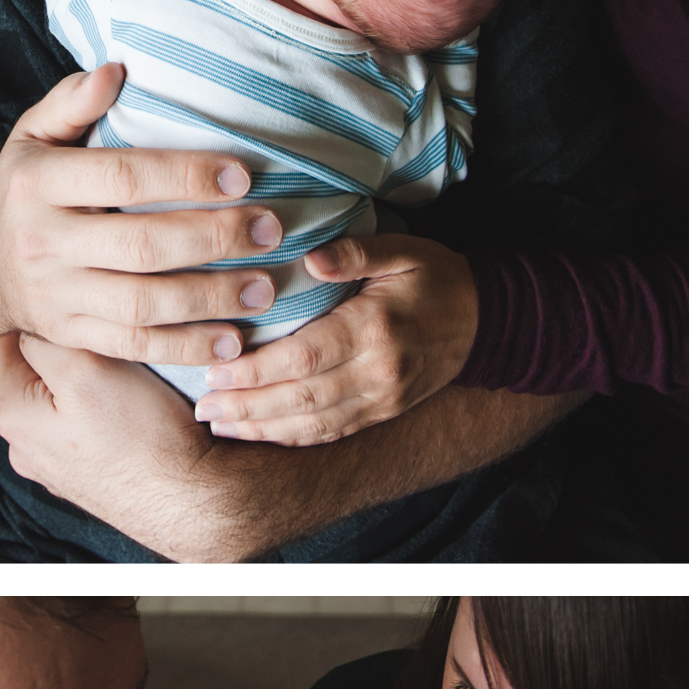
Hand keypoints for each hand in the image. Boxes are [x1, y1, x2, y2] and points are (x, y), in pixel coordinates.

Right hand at [0, 64, 284, 365]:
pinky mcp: (73, 336)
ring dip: (210, 299)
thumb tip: (117, 70)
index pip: (120, 177)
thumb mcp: (31, 136)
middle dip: (213, 239)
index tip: (242, 175)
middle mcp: (44, 242)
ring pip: (142, 304)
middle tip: (270, 231)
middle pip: (140, 245)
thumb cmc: (25, 189)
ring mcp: (58, 296)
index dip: (184, 176)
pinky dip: (186, 347)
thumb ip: (71, 102)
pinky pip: (135, 345)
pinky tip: (232, 342)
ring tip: (265, 290)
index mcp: (38, 183)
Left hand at [0, 332, 265, 559]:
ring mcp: (58, 467)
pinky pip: (92, 427)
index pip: (13, 341)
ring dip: (95, 382)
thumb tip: (36, 321)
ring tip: (133, 378)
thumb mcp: (86, 370)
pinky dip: (111, 412)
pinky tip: (139, 411)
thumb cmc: (143, 437)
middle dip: (72, 353)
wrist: (193, 501)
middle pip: (40, 372)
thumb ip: (48, 338)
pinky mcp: (91, 476)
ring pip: (68, 399)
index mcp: (13, 417)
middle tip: (114, 345)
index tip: (85, 314)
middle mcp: (26, 447)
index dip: (50, 320)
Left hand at [194, 233, 479, 445]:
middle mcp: (378, 372)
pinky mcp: (383, 413)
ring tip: (218, 425)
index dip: (256, 371)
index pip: (304, 358)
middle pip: (301, 398)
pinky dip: (290, 438)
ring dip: (262, 428)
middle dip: (247, 406)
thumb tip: (310, 256)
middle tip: (203, 407)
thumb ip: (356, 252)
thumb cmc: (437, 279)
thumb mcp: (404, 250)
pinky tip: (257, 434)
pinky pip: (330, 433)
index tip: (215, 372)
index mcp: (375, 330)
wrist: (485, 322)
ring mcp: (382, 399)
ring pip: (312, 424)